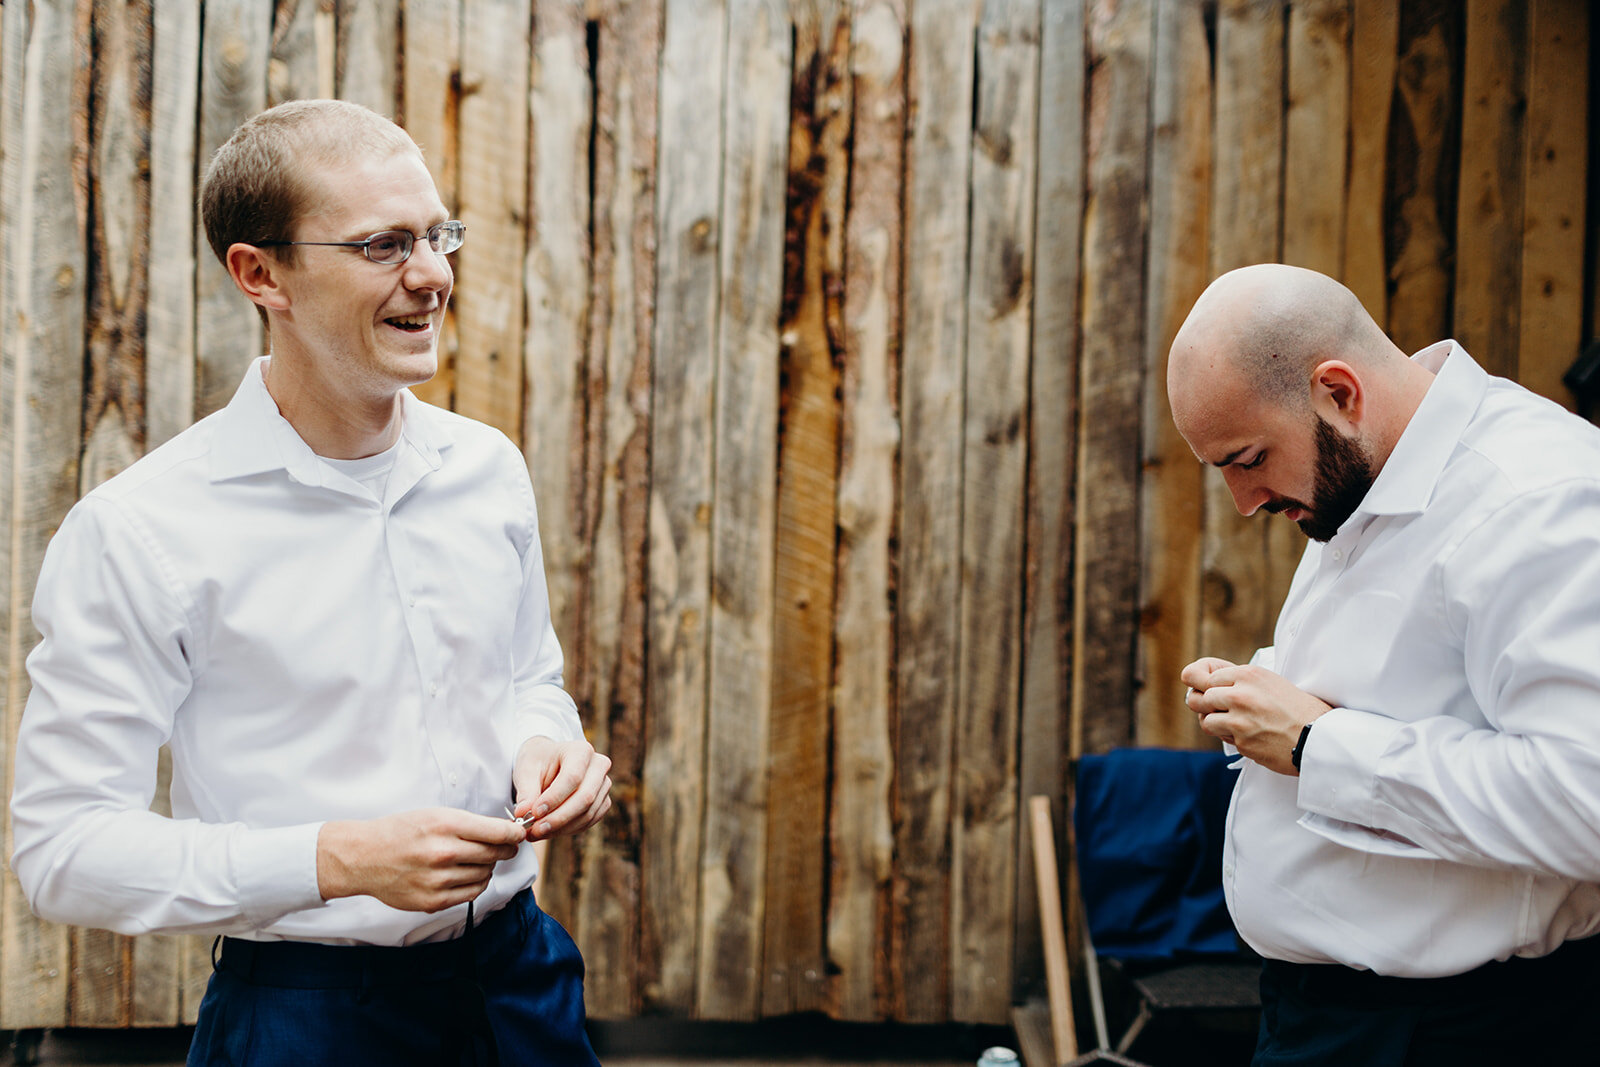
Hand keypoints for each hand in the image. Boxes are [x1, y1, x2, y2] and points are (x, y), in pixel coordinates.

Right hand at [316, 807, 524, 911]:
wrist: (365, 856)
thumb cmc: (403, 831)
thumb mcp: (436, 815)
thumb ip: (471, 824)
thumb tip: (508, 833)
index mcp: (445, 825)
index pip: (498, 832)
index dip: (514, 834)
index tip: (519, 834)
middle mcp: (443, 853)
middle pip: (495, 854)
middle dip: (505, 850)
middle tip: (504, 847)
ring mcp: (438, 880)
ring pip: (485, 875)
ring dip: (487, 867)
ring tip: (477, 860)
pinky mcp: (433, 901)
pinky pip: (471, 894)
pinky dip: (476, 884)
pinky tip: (468, 875)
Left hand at [510, 736, 611, 839]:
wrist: (547, 763)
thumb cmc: (538, 762)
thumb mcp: (526, 771)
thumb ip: (526, 792)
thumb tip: (523, 813)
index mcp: (581, 750)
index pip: (572, 777)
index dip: (554, 798)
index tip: (534, 812)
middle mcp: (598, 765)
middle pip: (585, 797)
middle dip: (558, 818)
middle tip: (535, 829)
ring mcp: (603, 784)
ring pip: (588, 813)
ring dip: (562, 828)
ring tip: (536, 832)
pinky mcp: (602, 801)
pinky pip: (589, 821)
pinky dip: (568, 830)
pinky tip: (549, 831)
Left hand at [1182, 657, 1330, 775]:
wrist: (1319, 737)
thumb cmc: (1299, 710)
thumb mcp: (1271, 682)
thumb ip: (1241, 681)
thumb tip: (1206, 682)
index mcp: (1249, 675)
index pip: (1207, 677)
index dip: (1209, 688)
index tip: (1215, 694)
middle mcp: (1240, 694)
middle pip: (1200, 698)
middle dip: (1206, 707)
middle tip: (1217, 712)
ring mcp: (1239, 718)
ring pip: (1205, 721)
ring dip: (1215, 724)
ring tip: (1232, 725)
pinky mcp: (1241, 741)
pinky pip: (1222, 738)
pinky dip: (1230, 738)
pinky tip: (1248, 736)